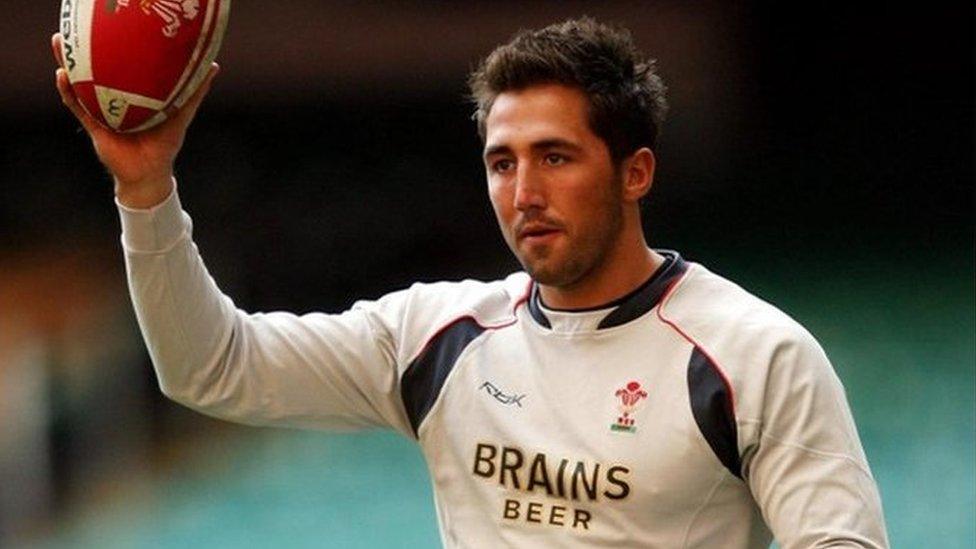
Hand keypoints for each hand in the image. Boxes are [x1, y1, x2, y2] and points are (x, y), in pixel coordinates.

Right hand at [52, 33, 218, 207]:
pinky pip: (76, 105)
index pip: (122, 64)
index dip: (114, 45)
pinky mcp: (92, 124)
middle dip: (83, 48)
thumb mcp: (181, 114)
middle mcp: (114, 98)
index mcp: (133, 93)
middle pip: (95, 68)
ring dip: (67, 62)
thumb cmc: (165, 144)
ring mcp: (101, 110)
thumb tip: (213, 66)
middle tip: (75, 29)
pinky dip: (68, 91)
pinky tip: (62, 75)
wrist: (149, 173)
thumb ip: (194, 93)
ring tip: (59, 42)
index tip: (111, 25)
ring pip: (79, 82)